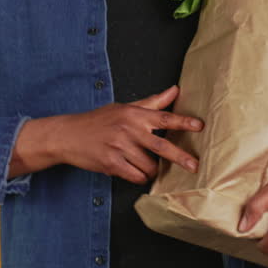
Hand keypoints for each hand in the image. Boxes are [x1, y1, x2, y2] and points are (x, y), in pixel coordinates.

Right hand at [30, 86, 203, 184]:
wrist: (68, 135)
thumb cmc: (98, 121)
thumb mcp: (124, 108)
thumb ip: (152, 102)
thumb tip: (175, 90)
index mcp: (133, 114)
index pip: (163, 117)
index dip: (183, 122)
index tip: (199, 126)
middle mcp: (128, 130)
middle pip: (161, 146)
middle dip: (180, 157)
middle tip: (194, 166)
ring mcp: (119, 147)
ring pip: (149, 166)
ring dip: (152, 170)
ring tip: (145, 166)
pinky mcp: (111, 163)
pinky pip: (135, 176)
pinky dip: (139, 177)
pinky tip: (134, 172)